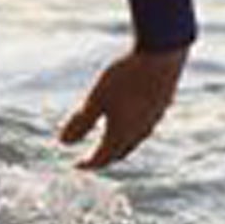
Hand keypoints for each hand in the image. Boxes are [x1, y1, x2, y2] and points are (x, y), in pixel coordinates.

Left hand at [58, 44, 188, 168]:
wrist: (161, 58)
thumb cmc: (125, 78)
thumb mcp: (95, 99)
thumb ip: (80, 122)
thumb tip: (62, 144)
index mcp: (122, 134)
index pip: (102, 158)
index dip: (88, 163)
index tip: (76, 166)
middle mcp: (140, 132)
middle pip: (119, 153)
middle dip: (103, 158)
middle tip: (91, 159)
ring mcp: (153, 120)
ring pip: (133, 141)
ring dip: (118, 145)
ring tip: (106, 141)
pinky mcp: (160, 107)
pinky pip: (143, 128)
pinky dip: (130, 132)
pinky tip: (127, 121)